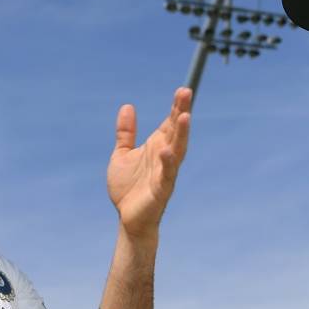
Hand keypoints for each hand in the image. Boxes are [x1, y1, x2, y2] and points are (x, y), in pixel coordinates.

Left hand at [106, 87, 191, 236]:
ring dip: (182, 134)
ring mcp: (165, 173)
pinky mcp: (160, 191)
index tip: (182, 89)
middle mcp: (165, 157)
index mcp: (157, 147)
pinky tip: (165, 151)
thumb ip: (126, 133)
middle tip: (186, 92)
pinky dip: (167, 164)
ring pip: (177, 150)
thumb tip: (127, 106)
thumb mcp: (122, 155)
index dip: (176, 106)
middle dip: (181, 111)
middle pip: (176, 131)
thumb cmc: (128, 188)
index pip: (170, 122)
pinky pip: (166, 176)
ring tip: (184, 116)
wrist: (127, 219)